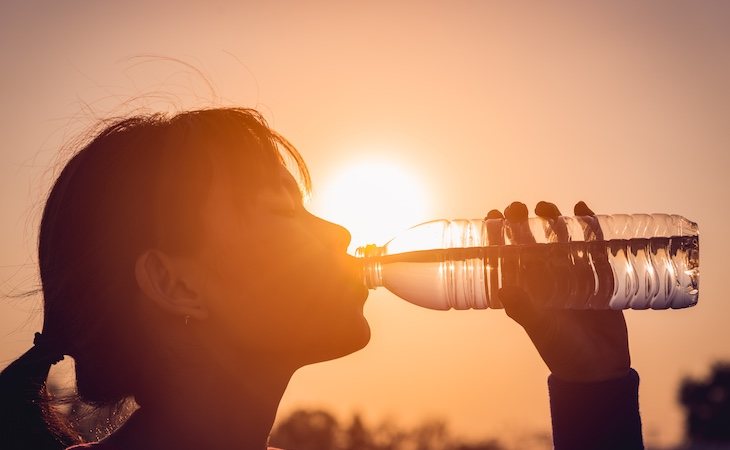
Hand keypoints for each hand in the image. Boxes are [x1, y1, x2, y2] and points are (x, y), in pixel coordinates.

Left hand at [488, 201, 630, 382]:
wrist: (600, 368)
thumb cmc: (563, 350)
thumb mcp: (541, 329)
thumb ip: (525, 309)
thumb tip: (504, 288)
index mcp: (525, 289)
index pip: (506, 256)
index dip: (497, 235)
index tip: (492, 215)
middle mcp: (545, 279)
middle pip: (531, 242)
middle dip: (522, 222)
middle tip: (517, 206)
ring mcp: (571, 275)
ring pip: (559, 239)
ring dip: (552, 220)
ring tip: (545, 206)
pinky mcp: (598, 275)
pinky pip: (592, 245)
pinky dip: (588, 226)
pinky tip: (582, 209)